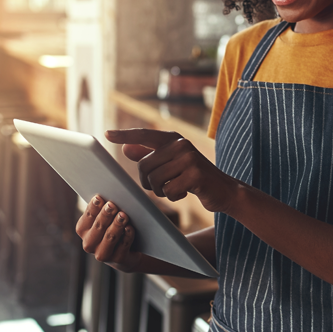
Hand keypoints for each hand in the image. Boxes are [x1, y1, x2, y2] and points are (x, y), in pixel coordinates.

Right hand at [75, 194, 140, 270]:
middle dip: (105, 215)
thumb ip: (104, 206)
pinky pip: (123, 247)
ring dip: (116, 226)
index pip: (87, 218)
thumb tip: (110, 190)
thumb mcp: (106, 217)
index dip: (93, 207)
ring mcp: (103, 254)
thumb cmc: (113, 226)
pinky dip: (127, 237)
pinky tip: (130, 228)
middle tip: (112, 204)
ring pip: (109, 238)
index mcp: (83, 230)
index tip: (99, 197)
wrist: (126, 250)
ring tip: (123, 215)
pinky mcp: (118, 260)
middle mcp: (89, 244)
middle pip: (98, 227)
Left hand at [105, 129, 241, 213]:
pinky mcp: (195, 174)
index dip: (125, 135)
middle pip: (144, 167)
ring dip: (162, 191)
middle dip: (149, 182)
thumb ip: (150, 155)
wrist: (225, 189)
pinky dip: (174, 196)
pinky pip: (169, 191)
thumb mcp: (172, 164)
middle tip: (164, 185)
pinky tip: (187, 192)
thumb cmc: (194, 176)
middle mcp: (180, 144)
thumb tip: (126, 149)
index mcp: (173, 139)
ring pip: (155, 180)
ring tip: (176, 187)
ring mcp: (189, 158)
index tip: (107, 134)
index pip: (144, 135)